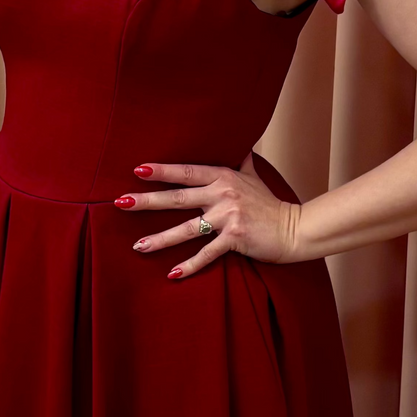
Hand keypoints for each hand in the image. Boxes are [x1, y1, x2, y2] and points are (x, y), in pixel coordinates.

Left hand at [116, 154, 300, 278]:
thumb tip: (241, 142)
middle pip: (178, 197)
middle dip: (148, 200)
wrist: (295, 228)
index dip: (162, 171)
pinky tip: (172, 274)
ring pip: (187, 229)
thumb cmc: (270, 204)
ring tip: (138, 246)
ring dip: (160, 239)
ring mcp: (229, 217)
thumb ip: (241, 160)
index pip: (186, 172)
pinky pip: (207, 254)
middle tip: (121, 202)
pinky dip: (190, 265)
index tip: (138, 170)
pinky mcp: (236, 239)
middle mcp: (223, 194)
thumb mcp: (255, 177)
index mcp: (223, 177)